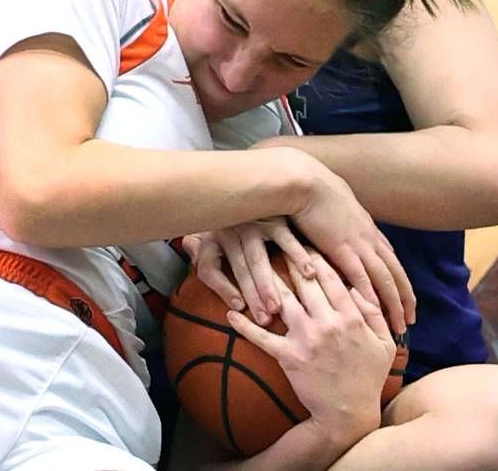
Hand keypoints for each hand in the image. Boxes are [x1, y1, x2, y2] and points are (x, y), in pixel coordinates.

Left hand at [182, 219, 315, 325]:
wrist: (245, 180)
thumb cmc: (224, 214)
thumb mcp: (206, 227)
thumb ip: (197, 244)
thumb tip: (189, 247)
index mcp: (211, 237)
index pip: (209, 268)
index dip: (221, 289)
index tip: (237, 308)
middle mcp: (230, 231)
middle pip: (239, 269)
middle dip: (250, 296)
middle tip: (264, 318)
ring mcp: (253, 224)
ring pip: (258, 259)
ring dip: (268, 285)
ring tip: (277, 307)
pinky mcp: (274, 218)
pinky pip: (286, 240)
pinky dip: (297, 256)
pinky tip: (309, 273)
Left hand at [227, 253, 393, 446]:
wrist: (349, 416)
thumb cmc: (368, 378)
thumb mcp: (384, 342)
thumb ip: (374, 313)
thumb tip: (359, 288)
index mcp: (351, 315)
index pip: (331, 276)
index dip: (316, 256)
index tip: (306, 241)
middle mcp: (328, 322)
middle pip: (305, 281)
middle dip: (290, 258)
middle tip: (277, 240)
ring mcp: (307, 338)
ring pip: (283, 300)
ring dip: (268, 281)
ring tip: (253, 263)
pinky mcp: (289, 357)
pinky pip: (263, 337)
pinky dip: (245, 325)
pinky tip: (231, 313)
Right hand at [291, 163, 414, 333]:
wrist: (305, 181)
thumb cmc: (312, 189)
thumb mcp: (333, 204)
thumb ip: (339, 219)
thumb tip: (337, 225)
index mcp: (366, 226)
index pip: (389, 257)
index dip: (397, 278)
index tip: (402, 295)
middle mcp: (369, 237)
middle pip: (395, 271)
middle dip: (404, 297)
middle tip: (410, 319)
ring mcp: (359, 243)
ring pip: (386, 280)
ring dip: (395, 304)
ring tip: (401, 326)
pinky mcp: (344, 250)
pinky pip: (363, 279)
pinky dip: (372, 298)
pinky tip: (376, 315)